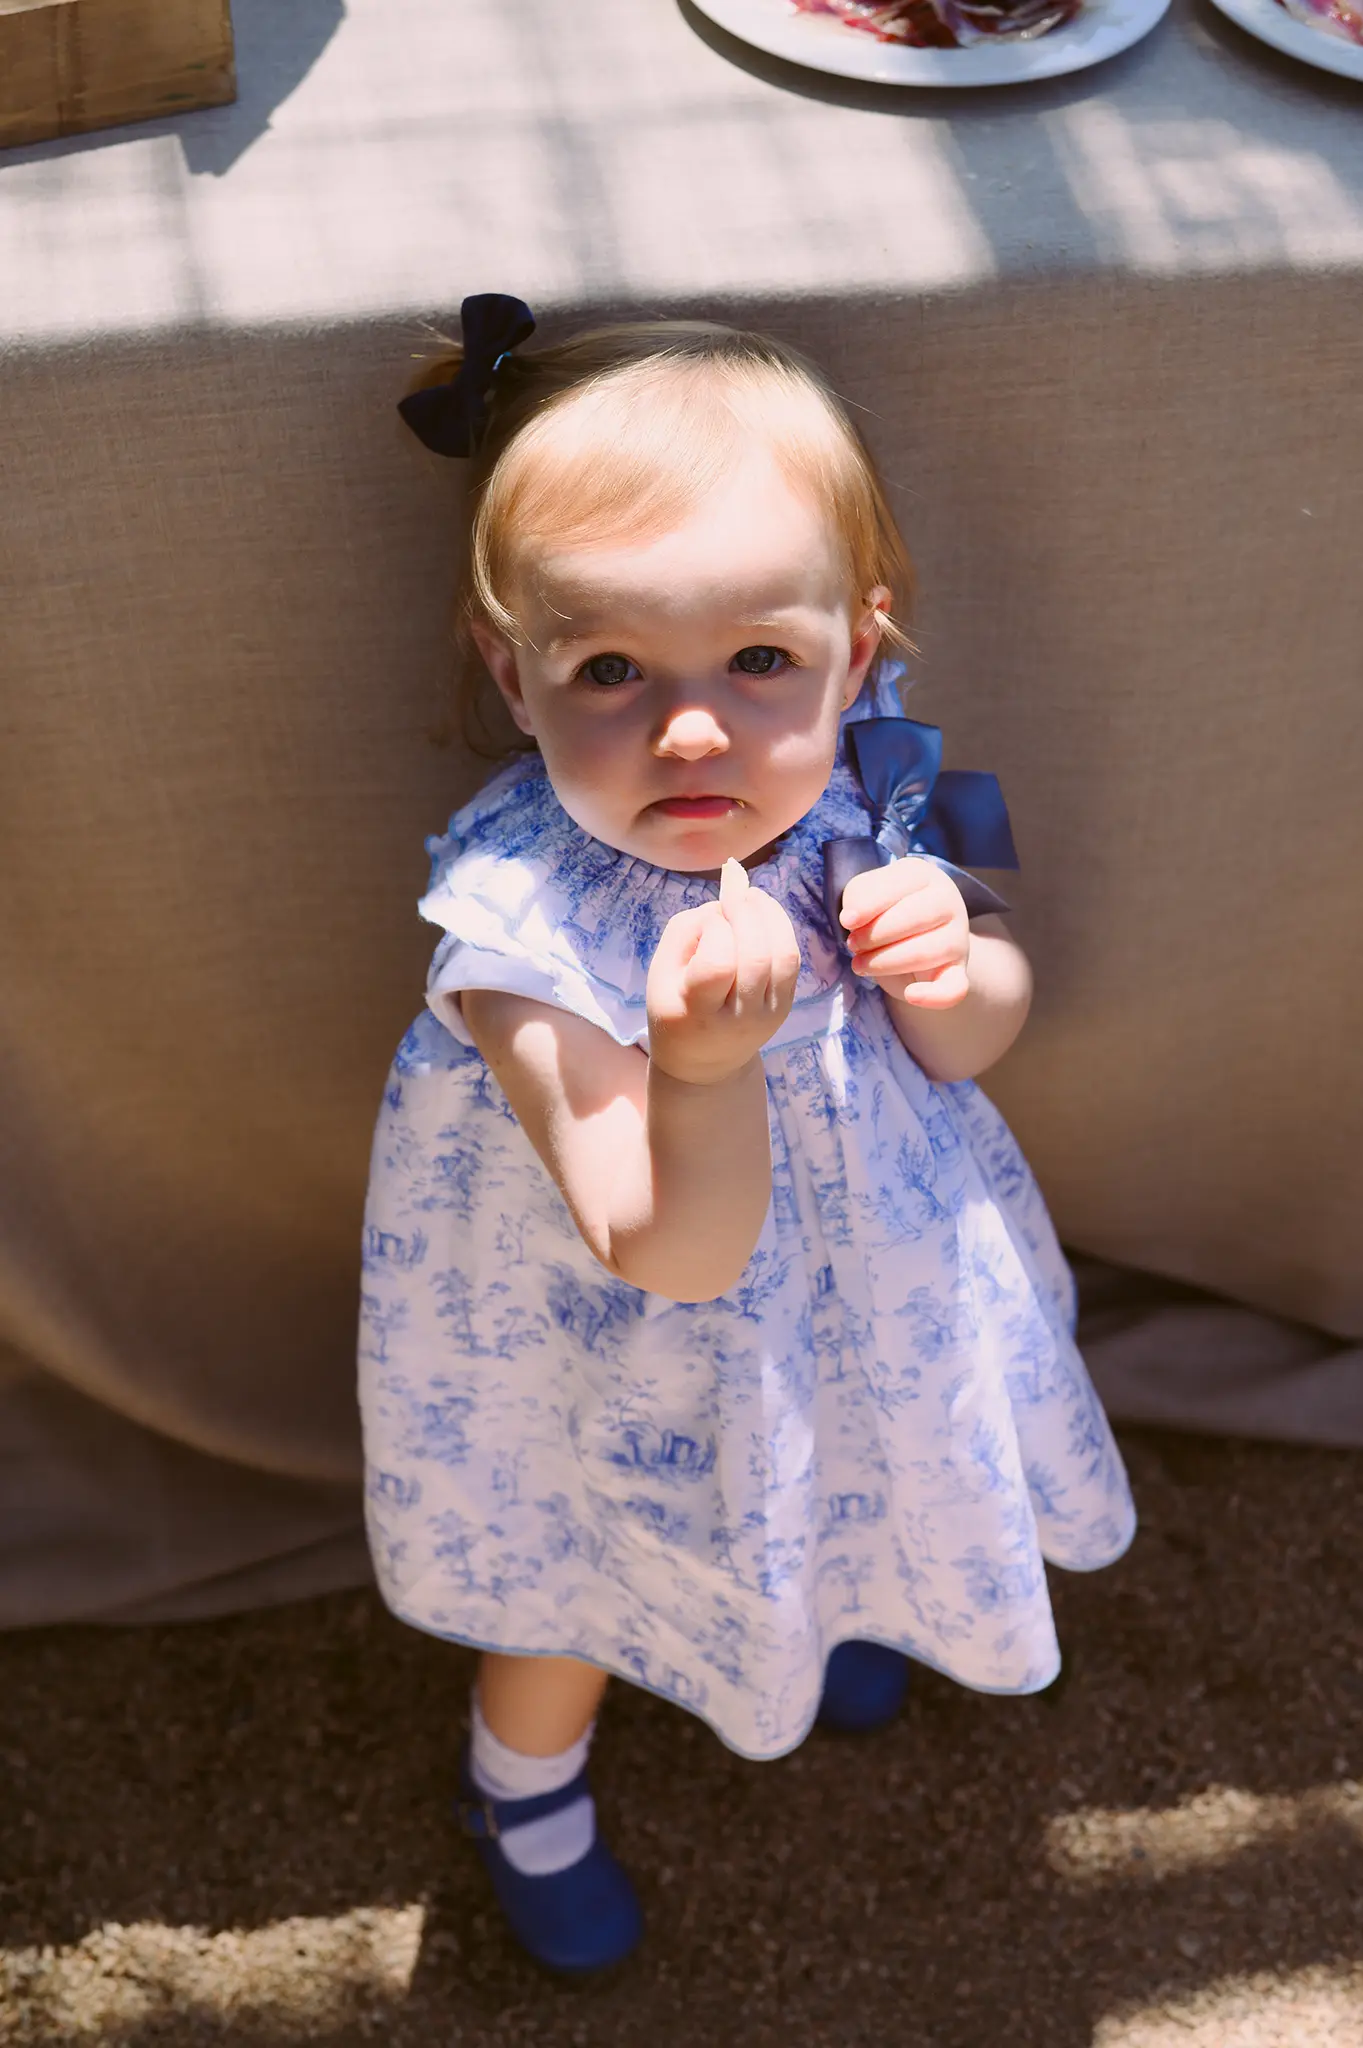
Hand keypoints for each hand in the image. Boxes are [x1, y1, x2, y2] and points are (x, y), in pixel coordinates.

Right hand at [647, 862, 800, 1085]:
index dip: (715, 929)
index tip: (706, 922)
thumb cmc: (675, 1006)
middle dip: (746, 913)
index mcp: (697, 1012)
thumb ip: (689, 926)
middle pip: (755, 956)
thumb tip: (731, 889)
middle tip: (733, 895)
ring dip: (770, 915)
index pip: (718, 964)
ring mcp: (767, 1015)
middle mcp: (737, 1019)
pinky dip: (781, 928)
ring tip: (751, 898)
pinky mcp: (785, 1007)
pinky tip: (764, 914)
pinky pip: (792, 960)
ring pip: (782, 956)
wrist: (704, 1061)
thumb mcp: (662, 969)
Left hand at [841, 857, 969, 1009]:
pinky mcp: (959, 970)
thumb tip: (852, 918)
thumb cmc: (886, 911)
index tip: (847, 921)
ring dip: (884, 962)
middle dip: (875, 935)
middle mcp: (948, 900)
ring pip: (925, 952)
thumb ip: (859, 895)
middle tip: (853, 945)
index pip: (900, 885)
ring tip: (860, 964)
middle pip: (914, 917)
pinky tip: (910, 995)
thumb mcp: (870, 894)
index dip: (869, 904)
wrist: (915, 938)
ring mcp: (957, 936)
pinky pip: (955, 988)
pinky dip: (934, 996)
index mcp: (924, 874)